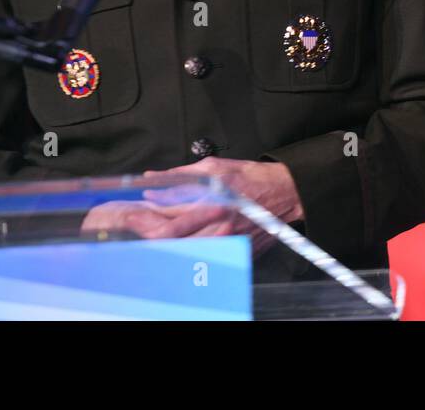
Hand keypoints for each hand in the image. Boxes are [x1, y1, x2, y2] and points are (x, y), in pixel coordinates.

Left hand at [79, 158, 304, 257]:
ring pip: (187, 251)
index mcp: (211, 201)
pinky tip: (183, 243)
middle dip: (152, 232)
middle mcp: (218, 225)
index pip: (170, 213)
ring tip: (158, 234)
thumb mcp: (215, 167)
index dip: (149, 212)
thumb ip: (182, 175)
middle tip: (139, 225)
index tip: (139, 207)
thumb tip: (154, 179)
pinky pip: (206, 256)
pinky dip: (190, 251)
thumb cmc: (251, 178)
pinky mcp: (235, 251)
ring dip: (169, 243)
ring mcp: (227, 242)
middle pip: (174, 238)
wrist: (284, 194)